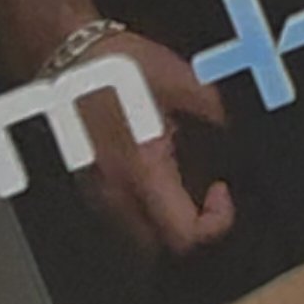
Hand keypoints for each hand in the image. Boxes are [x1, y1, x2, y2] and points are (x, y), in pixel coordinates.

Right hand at [69, 30, 235, 257]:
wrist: (67, 57)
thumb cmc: (113, 66)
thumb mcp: (175, 76)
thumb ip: (211, 104)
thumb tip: (235, 122)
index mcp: (142, 169)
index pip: (184, 234)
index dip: (215, 222)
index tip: (222, 192)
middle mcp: (117, 193)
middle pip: (163, 246)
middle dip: (189, 226)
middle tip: (205, 193)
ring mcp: (99, 194)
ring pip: (140, 238)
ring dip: (166, 221)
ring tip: (181, 183)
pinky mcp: (89, 188)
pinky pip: (122, 219)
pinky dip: (145, 210)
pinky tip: (153, 175)